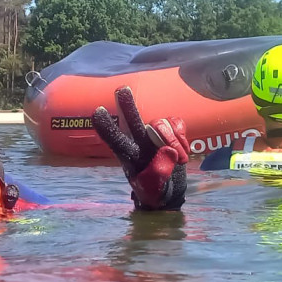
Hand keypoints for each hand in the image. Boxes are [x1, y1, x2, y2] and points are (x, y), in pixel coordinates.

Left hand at [92, 86, 188, 209]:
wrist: (170, 192)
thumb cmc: (155, 192)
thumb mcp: (154, 191)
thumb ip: (158, 174)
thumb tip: (168, 150)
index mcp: (129, 157)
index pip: (116, 141)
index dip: (107, 127)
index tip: (97, 112)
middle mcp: (139, 142)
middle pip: (131, 121)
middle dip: (127, 105)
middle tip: (122, 89)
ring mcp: (154, 136)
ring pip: (161, 124)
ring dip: (174, 141)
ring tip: (181, 160)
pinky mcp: (171, 133)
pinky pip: (176, 123)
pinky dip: (182, 137)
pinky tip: (184, 151)